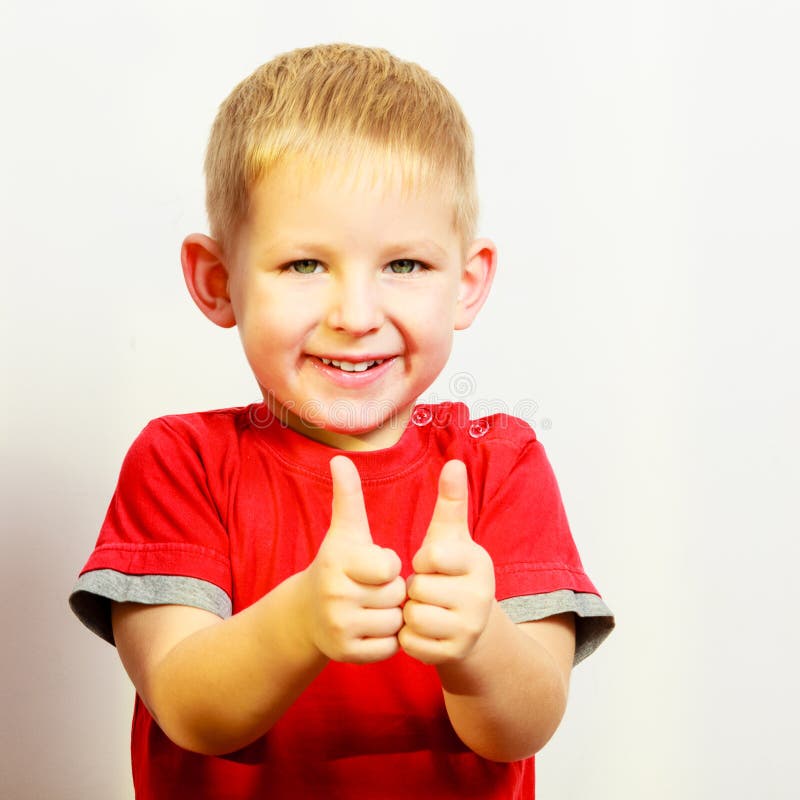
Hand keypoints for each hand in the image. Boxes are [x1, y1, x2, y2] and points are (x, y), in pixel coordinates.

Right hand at [302, 456, 405, 663]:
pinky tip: (368, 627)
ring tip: (369, 607)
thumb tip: (340, 458)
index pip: (391, 566)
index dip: (388, 565)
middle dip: (390, 591)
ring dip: (390, 615)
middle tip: (369, 589)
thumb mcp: (345, 531)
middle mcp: (335, 595)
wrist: (308, 613)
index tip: (372, 565)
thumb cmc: (337, 565)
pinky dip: (386, 639)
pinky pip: (389, 647)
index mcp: (338, 563)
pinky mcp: (346, 655)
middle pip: (396, 595)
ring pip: (395, 622)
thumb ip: (348, 496)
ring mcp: (339, 627)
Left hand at [399, 460, 495, 664]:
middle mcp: (480, 597)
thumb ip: (452, 502)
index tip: (432, 564)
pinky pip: (411, 643)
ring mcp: (469, 628)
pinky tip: (424, 629)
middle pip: (418, 589)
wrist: (471, 625)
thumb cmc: (453, 572)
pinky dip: (410, 637)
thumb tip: (454, 462)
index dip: (422, 561)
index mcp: (479, 564)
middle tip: (431, 590)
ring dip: (410, 613)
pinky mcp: (454, 654)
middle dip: (415, 589)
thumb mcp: (453, 537)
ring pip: (413, 616)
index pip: (431, 557)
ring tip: (426, 608)